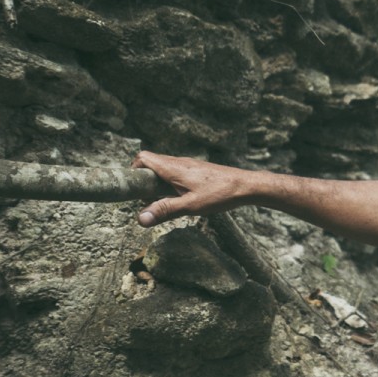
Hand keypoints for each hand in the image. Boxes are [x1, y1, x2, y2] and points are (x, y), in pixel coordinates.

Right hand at [131, 151, 253, 226]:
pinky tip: (179, 198)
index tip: (132, 188)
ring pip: (164, 168)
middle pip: (151, 163)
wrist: (246, 186)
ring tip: (163, 202)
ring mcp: (189, 165)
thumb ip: (164, 210)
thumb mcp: (190, 206)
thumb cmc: (219, 194)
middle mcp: (179, 162)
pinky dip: (170, 183)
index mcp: (173, 168)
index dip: (132, 170)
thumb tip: (140, 218)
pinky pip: (176, 173)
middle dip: (143, 180)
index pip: (143, 158)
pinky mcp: (197, 170)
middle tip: (146, 200)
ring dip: (157, 183)